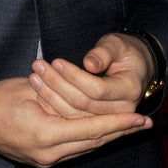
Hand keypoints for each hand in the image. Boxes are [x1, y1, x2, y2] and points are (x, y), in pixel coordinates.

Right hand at [0, 76, 150, 167]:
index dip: (118, 123)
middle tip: (144, 123)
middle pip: (94, 143)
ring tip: (129, 127)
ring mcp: (45, 160)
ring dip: (108, 137)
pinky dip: (90, 139)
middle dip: (120, 132)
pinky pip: (73, 149)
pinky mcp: (42, 160)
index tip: (140, 118)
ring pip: (85, 148)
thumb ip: (61, 96)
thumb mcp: (32, 88)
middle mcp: (49, 153)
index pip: (92, 129)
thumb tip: (87, 97)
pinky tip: (102, 131)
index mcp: (46, 134)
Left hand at [27, 32, 154, 117]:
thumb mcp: (116, 44)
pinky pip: (73, 119)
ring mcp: (109, 120)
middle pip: (83, 104)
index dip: (75, 76)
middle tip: (38, 67)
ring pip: (75, 114)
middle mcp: (122, 111)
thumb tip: (89, 63)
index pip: (97, 89)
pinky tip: (39, 93)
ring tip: (34, 77)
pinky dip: (55, 107)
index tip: (56, 62)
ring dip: (52, 96)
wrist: (133, 67)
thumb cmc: (123, 51)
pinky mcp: (97, 122)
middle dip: (58, 85)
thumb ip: (104, 53)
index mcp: (129, 90)